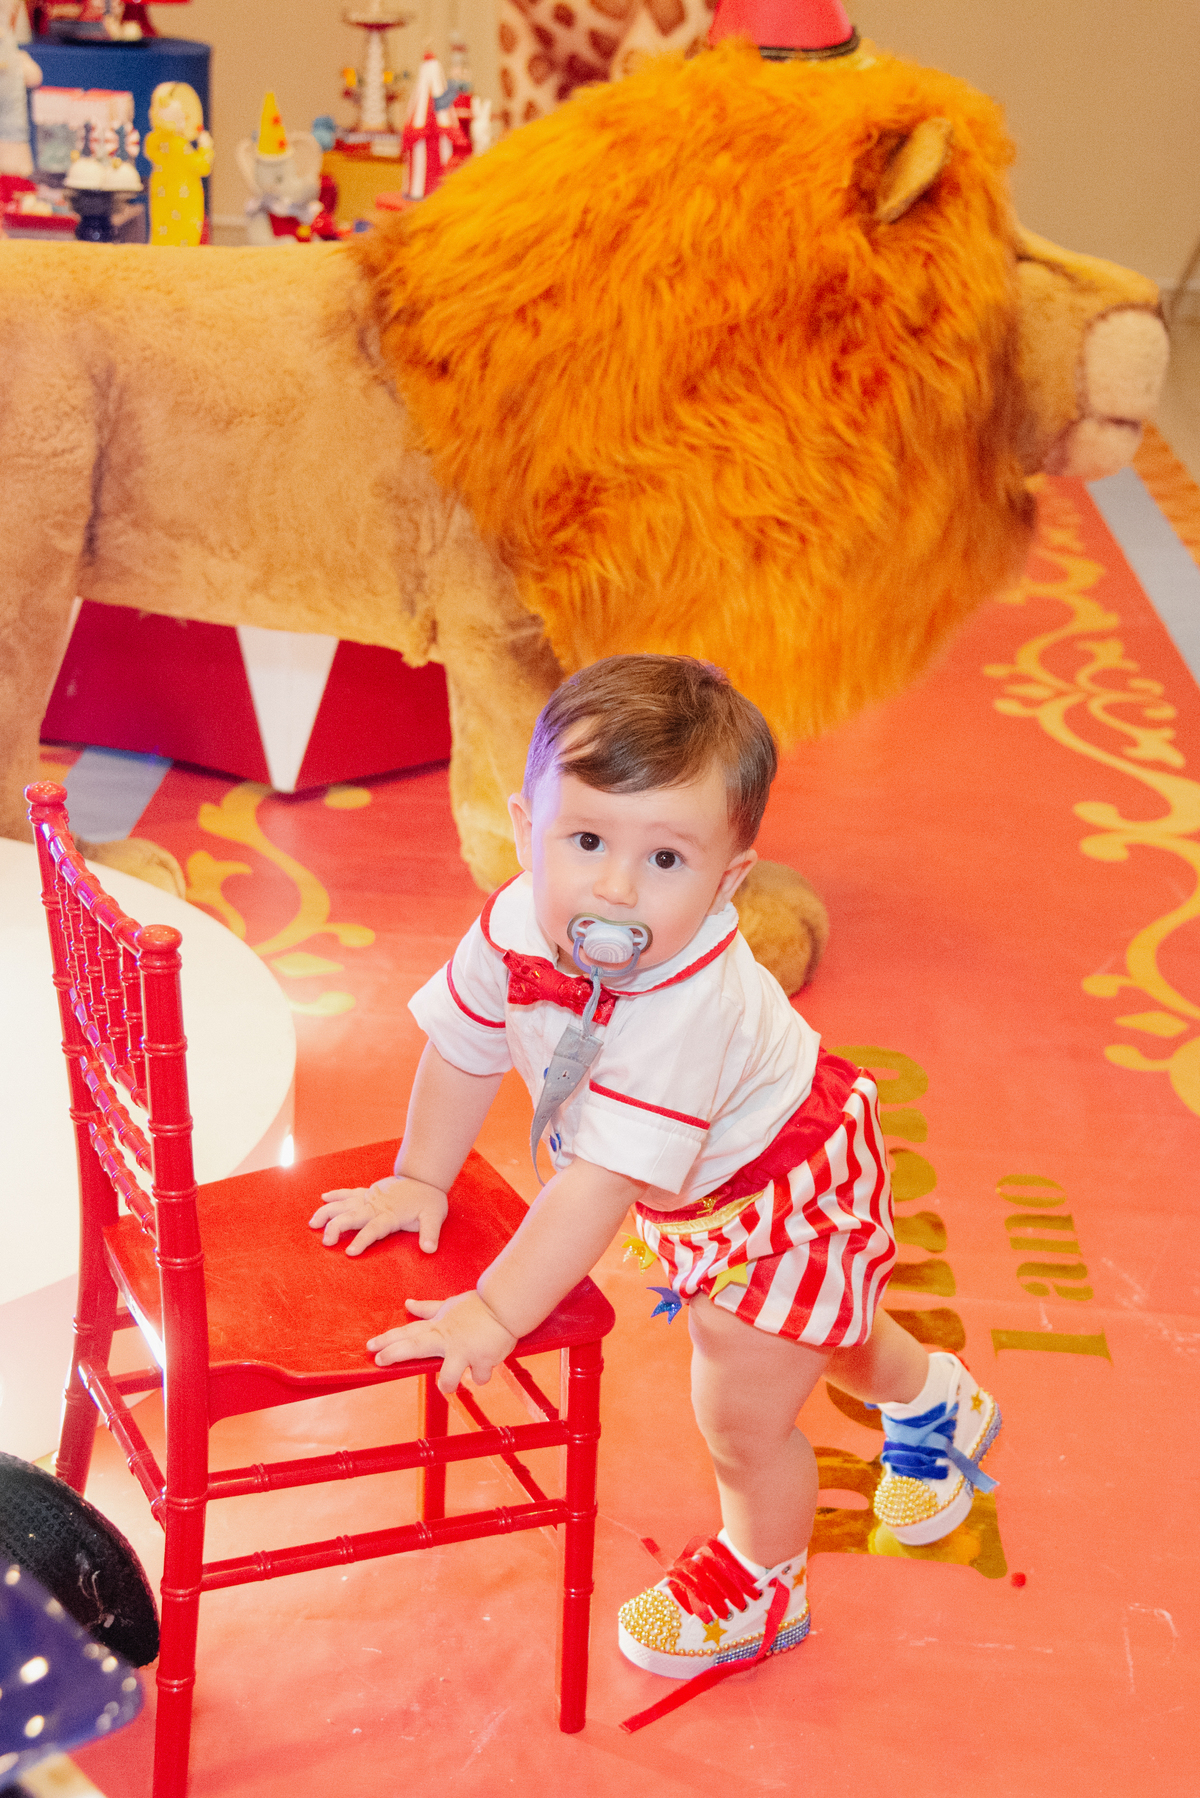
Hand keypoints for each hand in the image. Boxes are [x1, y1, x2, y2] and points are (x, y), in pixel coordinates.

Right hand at [308, 1175, 447, 1255]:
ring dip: (328, 1212)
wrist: (424, 1176)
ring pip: (344, 1203)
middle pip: (352, 1216)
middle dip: (336, 1228)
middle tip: (325, 1242)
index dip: (362, 1240)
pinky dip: (336, 1195)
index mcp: (391, 1215)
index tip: (349, 1252)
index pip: (373, 1229)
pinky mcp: (368, 1192)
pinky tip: (323, 1198)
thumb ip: (430, 1233)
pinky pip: (349, 1192)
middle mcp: (376, 1205)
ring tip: (313, 1224)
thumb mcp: (435, 1216)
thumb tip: (429, 1249)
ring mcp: (370, 1197)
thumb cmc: (429, 1200)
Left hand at [367, 1290, 517, 1395]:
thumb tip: (407, 1304)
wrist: (506, 1305)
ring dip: (448, 1383)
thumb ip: (428, 1309)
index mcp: (438, 1327)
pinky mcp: (481, 1360)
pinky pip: (479, 1378)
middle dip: (394, 1353)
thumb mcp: (449, 1305)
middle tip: (378, 1360)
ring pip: (447, 1379)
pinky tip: (486, 1365)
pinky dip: (482, 1374)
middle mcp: (447, 1338)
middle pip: (414, 1346)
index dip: (388, 1339)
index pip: (408, 1332)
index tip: (370, 1346)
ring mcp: (463, 1350)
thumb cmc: (478, 1306)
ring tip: (450, 1383)